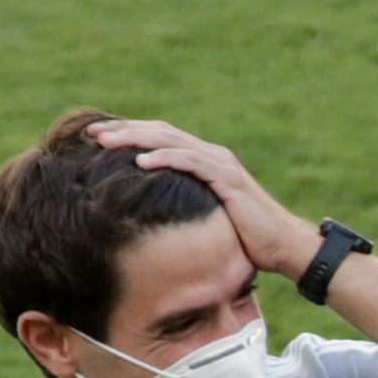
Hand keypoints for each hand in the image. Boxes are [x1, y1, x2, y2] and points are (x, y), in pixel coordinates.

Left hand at [83, 119, 313, 277]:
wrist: (285, 247)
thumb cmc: (248, 240)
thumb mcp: (208, 219)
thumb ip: (187, 207)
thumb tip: (156, 217)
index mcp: (205, 160)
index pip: (161, 138)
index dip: (129, 134)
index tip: (98, 139)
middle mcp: (211, 155)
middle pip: (160, 132)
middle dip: (124, 130)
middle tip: (92, 133)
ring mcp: (221, 165)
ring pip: (170, 141)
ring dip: (135, 139)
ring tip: (106, 142)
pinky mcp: (228, 180)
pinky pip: (191, 162)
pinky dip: (165, 159)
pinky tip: (140, 161)